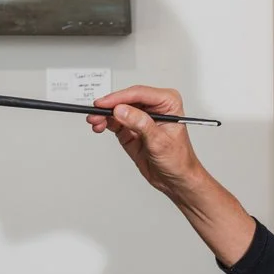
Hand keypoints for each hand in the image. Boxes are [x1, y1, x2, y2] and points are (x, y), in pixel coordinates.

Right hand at [91, 85, 204, 206]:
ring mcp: (141, 117)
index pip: (140, 94)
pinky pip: (115, 121)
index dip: (120, 98)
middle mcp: (154, 107)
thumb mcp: (159, 141)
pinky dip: (105, 122)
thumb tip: (122, 111)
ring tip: (95, 122)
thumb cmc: (178, 160)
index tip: (104, 104)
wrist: (176, 179)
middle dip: (109, 106)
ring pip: (118, 109)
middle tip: (95, 113)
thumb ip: (140, 124)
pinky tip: (99, 126)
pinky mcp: (131, 128)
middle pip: (126, 99)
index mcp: (168, 103)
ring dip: (104, 114)